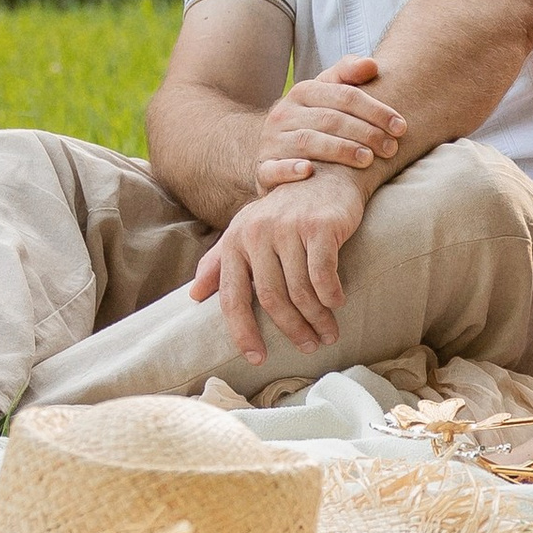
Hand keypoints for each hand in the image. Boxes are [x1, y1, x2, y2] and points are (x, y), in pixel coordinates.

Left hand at [191, 171, 369, 363]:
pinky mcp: (320, 226)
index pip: (233, 296)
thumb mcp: (247, 231)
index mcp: (236, 241)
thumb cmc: (285, 211)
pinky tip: (338, 304)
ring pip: (301, 291)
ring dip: (317, 319)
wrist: (325, 174)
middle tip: (309, 347)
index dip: (243, 332)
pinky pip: (324, 274)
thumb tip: (195, 295)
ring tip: (328, 334)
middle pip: (272, 299)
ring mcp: (289, 228)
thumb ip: (219, 261)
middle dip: (292, 329)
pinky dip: (331, 296)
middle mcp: (258, 233)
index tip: (257, 358)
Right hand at [252, 53, 407, 191]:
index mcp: (303, 92)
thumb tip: (373, 65)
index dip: (376, 110)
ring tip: (368, 160)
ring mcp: (272, 142)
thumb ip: (348, 75)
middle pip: (330, 119)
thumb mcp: (327, 95)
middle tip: (391, 148)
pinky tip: (309, 172)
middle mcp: (284, 114)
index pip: (345, 95)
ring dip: (340, 150)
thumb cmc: (312, 122)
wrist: (272, 150)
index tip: (401, 127)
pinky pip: (272, 169)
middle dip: (365, 133)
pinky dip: (289, 170)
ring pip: (307, 142)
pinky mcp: (263, 169)